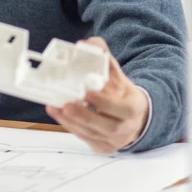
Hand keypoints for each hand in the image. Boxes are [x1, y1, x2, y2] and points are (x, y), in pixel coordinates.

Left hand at [45, 37, 148, 153]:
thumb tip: (87, 43)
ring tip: (55, 107)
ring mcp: (114, 141)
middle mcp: (126, 129)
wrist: (136, 118)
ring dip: (71, 121)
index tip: (88, 94)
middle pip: (105, 126)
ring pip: (92, 134)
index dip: (105, 103)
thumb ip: (104, 58)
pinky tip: (59, 115)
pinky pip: (86, 139)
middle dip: (84, 116)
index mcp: (133, 109)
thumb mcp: (118, 74)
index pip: (121, 109)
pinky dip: (71, 127)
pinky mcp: (103, 147)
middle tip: (66, 105)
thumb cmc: (123, 93)